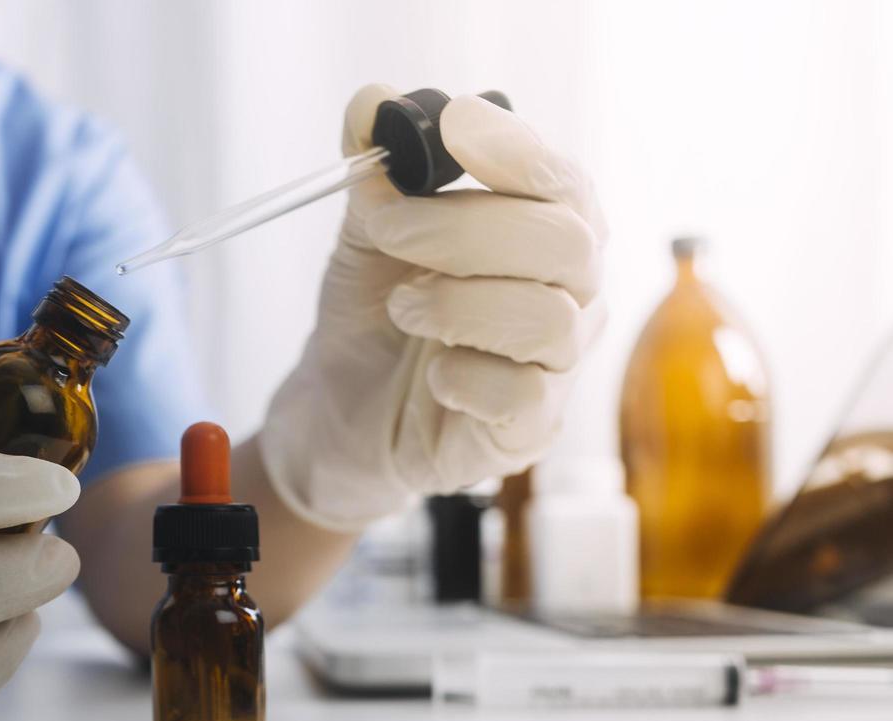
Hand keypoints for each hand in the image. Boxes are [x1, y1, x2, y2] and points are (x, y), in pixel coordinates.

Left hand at [260, 85, 606, 530]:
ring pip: (549, 318)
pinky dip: (465, 376)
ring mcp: (557, 365)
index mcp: (543, 231)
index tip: (454, 128)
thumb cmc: (374, 317)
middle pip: (567, 244)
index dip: (515, 150)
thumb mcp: (367, 235)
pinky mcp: (529, 429)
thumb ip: (377, 172)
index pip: (562, 182)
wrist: (338, 411)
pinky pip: (523, 395)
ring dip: (458, 303)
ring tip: (404, 306)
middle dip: (466, 228)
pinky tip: (433, 373)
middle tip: (390, 230)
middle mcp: (569, 292)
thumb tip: (372, 102)